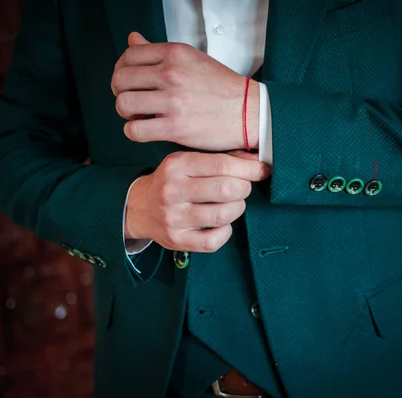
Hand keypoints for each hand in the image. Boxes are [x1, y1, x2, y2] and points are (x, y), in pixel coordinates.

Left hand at [112, 32, 259, 151]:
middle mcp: (171, 74)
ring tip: (138, 116)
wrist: (249, 112)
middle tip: (132, 100)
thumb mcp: (192, 58)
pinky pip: (135, 130)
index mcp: (174, 53)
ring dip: (126, 113)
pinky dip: (134, 131)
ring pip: (124, 104)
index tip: (129, 81)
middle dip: (120, 92)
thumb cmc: (222, 87)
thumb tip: (132, 39)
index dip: (122, 69)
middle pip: (120, 80)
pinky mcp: (175, 128)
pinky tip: (145, 129)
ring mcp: (172, 101)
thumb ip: (158, 51)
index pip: (129, 55)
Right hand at [125, 151, 269, 251]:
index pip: (222, 165)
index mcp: (176, 165)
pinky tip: (222, 223)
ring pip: (222, 215)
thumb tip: (259, 162)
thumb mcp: (190, 162)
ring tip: (233, 204)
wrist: (139, 207)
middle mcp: (172, 190)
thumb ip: (224, 159)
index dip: (249, 169)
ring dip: (237, 208)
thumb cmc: (175, 181)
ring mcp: (172, 217)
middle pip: (225, 190)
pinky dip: (225, 231)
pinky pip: (213, 240)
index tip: (262, 171)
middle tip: (243, 188)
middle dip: (244, 189)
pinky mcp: (176, 239)